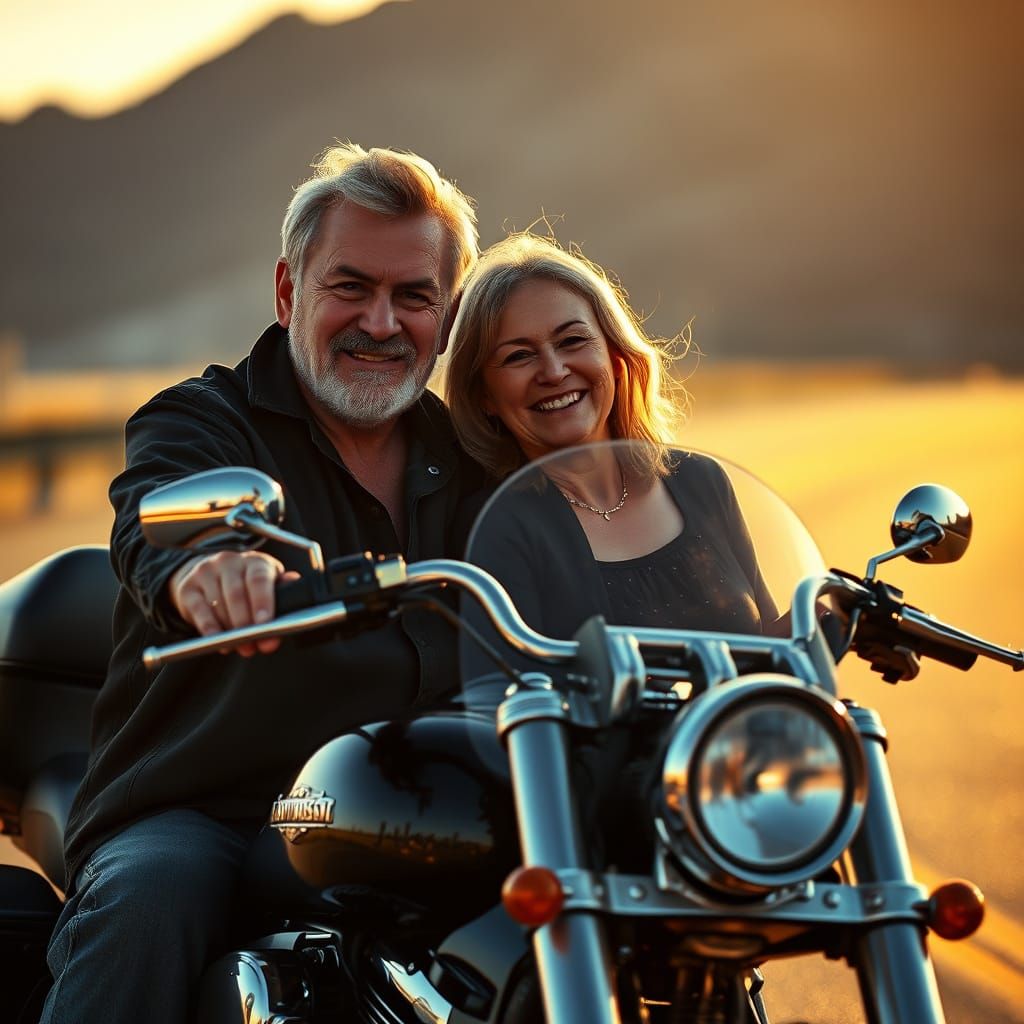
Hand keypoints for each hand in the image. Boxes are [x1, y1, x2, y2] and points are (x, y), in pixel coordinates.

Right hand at [169, 550, 298, 656]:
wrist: (208, 575)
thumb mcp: (267, 583)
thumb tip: (296, 588)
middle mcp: (230, 562)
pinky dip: (209, 627)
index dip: (263, 602)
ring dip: (229, 629)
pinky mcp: (188, 587)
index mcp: (254, 561)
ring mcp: (206, 572)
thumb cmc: (246, 584)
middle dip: (246, 624)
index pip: (259, 578)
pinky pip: (199, 610)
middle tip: (254, 645)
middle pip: (237, 593)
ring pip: (218, 603)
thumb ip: (282, 589)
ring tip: (239, 646)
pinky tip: (216, 640)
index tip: (265, 624)